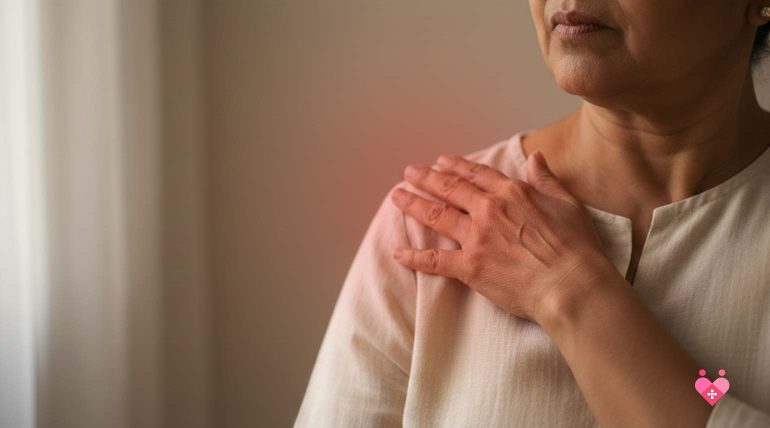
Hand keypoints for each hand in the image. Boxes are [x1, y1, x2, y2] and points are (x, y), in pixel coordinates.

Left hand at [390, 150, 617, 322]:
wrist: (570, 285)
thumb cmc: (576, 247)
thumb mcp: (567, 203)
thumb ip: (547, 179)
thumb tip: (536, 158)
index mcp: (512, 193)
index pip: (477, 175)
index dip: (457, 166)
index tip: (441, 161)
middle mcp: (489, 210)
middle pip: (450, 189)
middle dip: (426, 178)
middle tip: (408, 172)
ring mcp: (476, 238)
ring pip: (437, 215)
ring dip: (413, 204)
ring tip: (397, 196)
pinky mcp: (469, 267)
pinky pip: (434, 260)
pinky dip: (414, 256)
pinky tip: (398, 253)